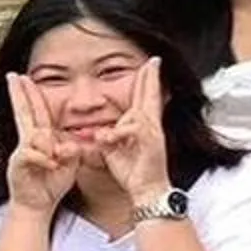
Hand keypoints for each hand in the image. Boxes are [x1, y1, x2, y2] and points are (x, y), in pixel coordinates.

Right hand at [4, 74, 80, 211]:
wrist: (37, 205)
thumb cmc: (52, 183)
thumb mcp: (70, 165)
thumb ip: (72, 152)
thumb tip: (69, 144)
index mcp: (42, 138)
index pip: (38, 111)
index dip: (33, 94)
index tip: (27, 78)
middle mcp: (29, 140)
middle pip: (25, 112)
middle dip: (19, 93)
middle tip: (13, 75)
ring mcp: (23, 151)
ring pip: (37, 135)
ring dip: (50, 147)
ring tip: (54, 163)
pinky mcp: (20, 162)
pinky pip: (34, 153)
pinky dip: (45, 159)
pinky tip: (51, 166)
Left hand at [98, 57, 171, 202]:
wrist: (148, 189)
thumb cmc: (134, 171)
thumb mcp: (114, 150)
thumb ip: (106, 136)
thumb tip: (97, 130)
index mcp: (143, 126)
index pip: (144, 99)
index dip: (147, 82)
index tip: (149, 66)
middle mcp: (151, 126)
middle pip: (150, 96)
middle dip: (151, 77)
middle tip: (153, 61)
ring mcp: (153, 133)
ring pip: (136, 113)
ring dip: (125, 115)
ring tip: (111, 126)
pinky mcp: (150, 142)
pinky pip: (131, 129)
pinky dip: (116, 133)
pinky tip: (106, 139)